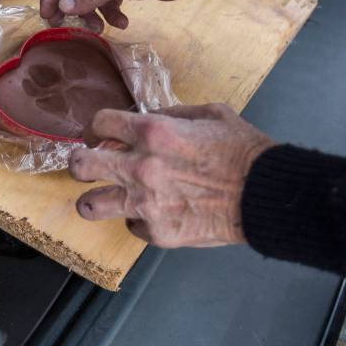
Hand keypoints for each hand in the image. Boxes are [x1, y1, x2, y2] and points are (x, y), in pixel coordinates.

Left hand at [68, 104, 275, 247]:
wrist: (265, 194)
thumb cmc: (242, 151)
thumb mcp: (210, 114)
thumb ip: (171, 114)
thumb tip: (146, 118)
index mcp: (152, 132)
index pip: (99, 123)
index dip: (95, 128)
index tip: (98, 136)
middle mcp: (140, 167)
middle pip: (80, 166)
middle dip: (80, 164)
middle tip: (89, 167)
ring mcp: (145, 203)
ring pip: (89, 206)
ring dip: (94, 200)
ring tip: (105, 198)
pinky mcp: (156, 232)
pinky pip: (131, 226)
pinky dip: (139, 221)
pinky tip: (155, 213)